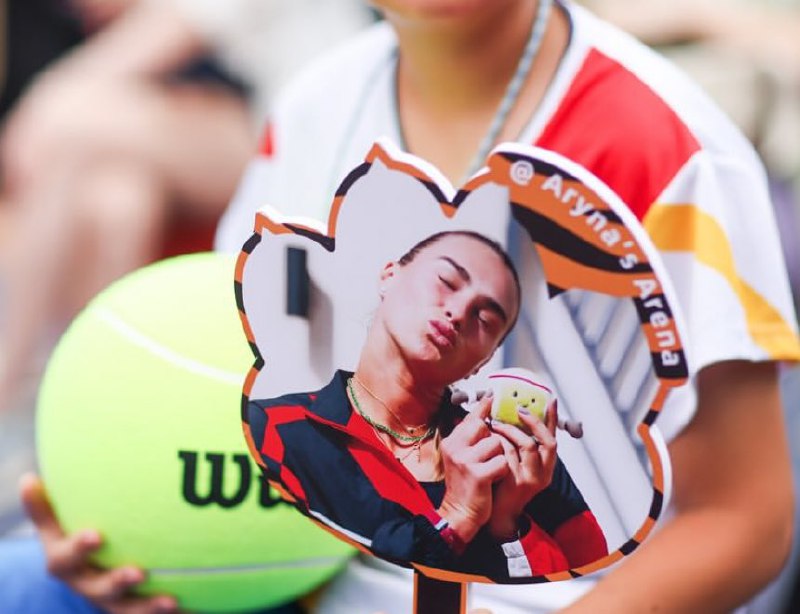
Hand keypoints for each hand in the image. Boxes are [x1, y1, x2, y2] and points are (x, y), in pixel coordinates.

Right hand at [20, 473, 177, 613]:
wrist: (88, 575)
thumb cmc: (74, 538)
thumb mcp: (56, 526)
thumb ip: (44, 507)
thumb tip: (27, 479)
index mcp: (66, 563)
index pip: (65, 559)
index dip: (78, 548)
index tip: (96, 535)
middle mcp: (86, 585)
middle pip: (99, 590)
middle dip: (117, 583)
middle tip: (138, 573)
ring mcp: (110, 602)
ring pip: (127, 610)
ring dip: (147, 607)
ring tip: (169, 601)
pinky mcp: (131, 610)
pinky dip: (167, 611)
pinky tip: (190, 604)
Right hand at [437, 395, 507, 544]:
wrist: (459, 513)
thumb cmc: (465, 485)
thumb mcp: (461, 458)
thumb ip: (469, 438)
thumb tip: (481, 417)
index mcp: (452, 442)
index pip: (470, 418)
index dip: (483, 407)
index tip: (492, 395)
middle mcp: (455, 447)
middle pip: (485, 427)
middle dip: (495, 439)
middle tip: (492, 454)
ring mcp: (465, 460)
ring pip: (497, 444)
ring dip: (500, 457)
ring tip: (491, 470)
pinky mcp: (477, 474)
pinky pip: (501, 462)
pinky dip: (502, 471)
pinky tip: (494, 479)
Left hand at [487, 400, 558, 540]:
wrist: (496, 512)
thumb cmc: (504, 483)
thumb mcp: (519, 463)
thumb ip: (520, 445)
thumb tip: (514, 415)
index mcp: (546, 466)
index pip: (553, 438)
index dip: (553, 419)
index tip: (551, 399)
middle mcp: (543, 473)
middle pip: (547, 441)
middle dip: (533, 422)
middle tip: (518, 409)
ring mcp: (530, 478)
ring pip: (526, 445)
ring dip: (509, 429)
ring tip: (495, 422)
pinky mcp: (515, 483)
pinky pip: (508, 454)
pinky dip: (499, 442)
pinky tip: (489, 437)